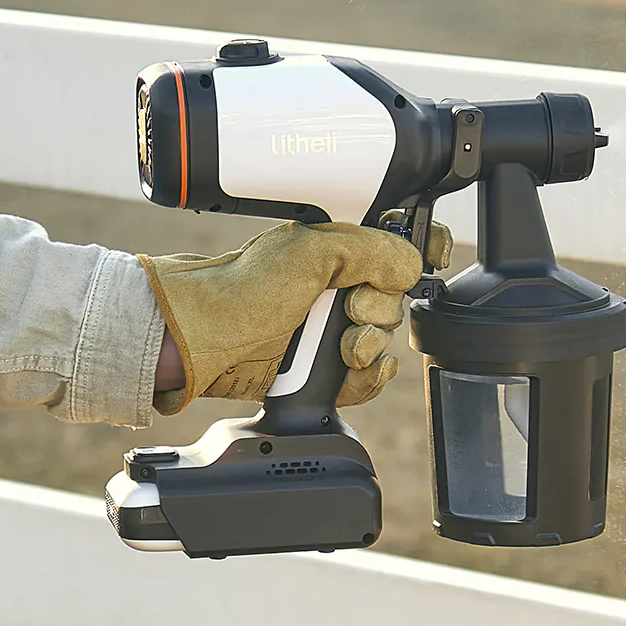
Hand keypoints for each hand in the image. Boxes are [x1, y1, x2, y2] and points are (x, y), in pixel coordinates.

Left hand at [140, 221, 422, 415]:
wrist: (204, 342)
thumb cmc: (241, 291)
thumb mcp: (312, 252)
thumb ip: (373, 249)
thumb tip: (411, 266)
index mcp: (338, 249)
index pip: (397, 246)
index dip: (417, 255)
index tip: (422, 264)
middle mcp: (337, 286)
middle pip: (397, 299)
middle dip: (379, 308)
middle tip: (348, 307)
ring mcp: (331, 328)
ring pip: (385, 340)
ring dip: (369, 345)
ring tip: (340, 345)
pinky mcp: (325, 370)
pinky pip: (371, 378)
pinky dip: (367, 377)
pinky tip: (347, 369)